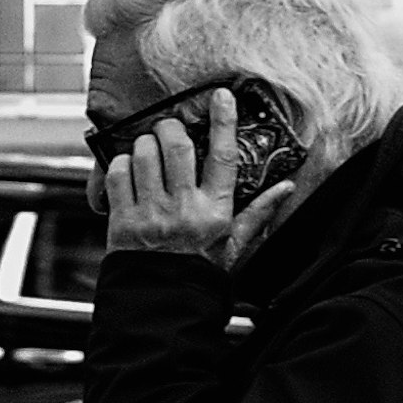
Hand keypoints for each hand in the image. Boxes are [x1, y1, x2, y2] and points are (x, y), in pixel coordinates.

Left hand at [96, 89, 303, 271]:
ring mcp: (151, 215)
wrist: (163, 306)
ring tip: (148, 151)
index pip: (223, 157)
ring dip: (143, 144)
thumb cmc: (199, 273)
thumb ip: (258, 213)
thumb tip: (285, 188)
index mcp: (215, 212)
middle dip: (170, 128)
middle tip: (169, 129)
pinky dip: (121, 165)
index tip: (222, 96)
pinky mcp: (123, 221)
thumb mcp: (234, 246)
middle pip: (176, 146)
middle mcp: (183, 210)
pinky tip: (129, 171)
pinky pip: (118, 174)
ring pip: (143, 154)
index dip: (224, 122)